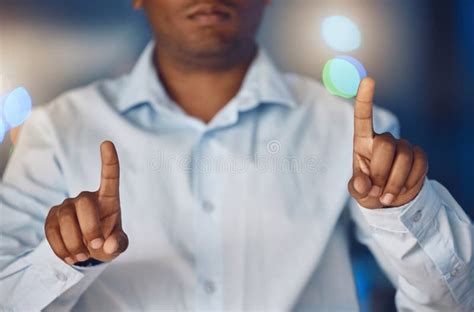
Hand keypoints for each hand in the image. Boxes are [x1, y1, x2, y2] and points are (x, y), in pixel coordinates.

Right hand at [44, 141, 127, 263]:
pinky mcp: (52, 217)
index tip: (107, 144)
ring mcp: (67, 206)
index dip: (109, 161)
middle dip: (90, 228)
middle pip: (84, 203)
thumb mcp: (118, 244)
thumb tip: (110, 244)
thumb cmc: (108, 241)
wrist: (88, 252)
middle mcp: (86, 197)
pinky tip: (71, 256)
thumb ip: (119, 243)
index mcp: (108, 199)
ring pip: (66, 219)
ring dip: (75, 243)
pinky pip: (52, 230)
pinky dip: (61, 248)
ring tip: (83, 256)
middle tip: (95, 246)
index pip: (109, 177)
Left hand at [348, 78, 427, 208]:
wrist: (389, 201)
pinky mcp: (419, 155)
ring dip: (394, 182)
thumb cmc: (368, 190)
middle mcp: (383, 139)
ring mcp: (402, 146)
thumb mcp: (358, 191)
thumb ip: (357, 187)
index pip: (363, 117)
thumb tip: (364, 184)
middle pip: (385, 144)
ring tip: (386, 196)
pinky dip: (410, 182)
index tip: (368, 79)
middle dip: (381, 171)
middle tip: (377, 191)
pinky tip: (402, 190)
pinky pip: (420, 164)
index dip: (365, 99)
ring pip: (404, 156)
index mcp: (362, 142)